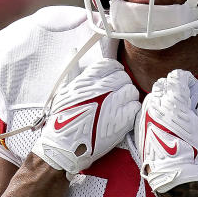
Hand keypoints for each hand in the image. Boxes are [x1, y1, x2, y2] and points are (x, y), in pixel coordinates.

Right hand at [31, 59, 140, 173]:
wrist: (64, 146)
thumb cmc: (62, 120)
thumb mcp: (64, 91)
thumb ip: (75, 72)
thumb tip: (73, 51)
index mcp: (88, 80)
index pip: (111, 65)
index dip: (114, 71)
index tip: (113, 78)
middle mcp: (102, 88)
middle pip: (124, 77)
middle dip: (121, 86)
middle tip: (116, 96)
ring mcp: (113, 103)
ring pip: (132, 91)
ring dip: (127, 98)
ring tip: (119, 108)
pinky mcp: (122, 119)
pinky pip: (135, 107)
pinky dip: (131, 111)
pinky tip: (123, 117)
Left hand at [135, 69, 197, 194]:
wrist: (171, 172)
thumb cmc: (192, 148)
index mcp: (174, 100)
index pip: (176, 75)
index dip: (187, 78)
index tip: (193, 86)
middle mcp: (157, 103)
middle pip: (163, 83)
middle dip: (175, 85)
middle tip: (185, 98)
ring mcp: (145, 113)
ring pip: (153, 94)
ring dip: (164, 96)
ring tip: (175, 110)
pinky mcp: (139, 124)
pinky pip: (146, 108)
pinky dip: (156, 108)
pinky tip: (165, 120)